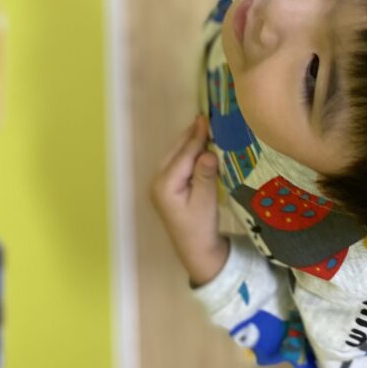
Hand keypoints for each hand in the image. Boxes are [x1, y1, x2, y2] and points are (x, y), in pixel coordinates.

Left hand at [150, 116, 228, 286]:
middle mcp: (158, 181)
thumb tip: (208, 152)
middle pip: (176, 152)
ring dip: (189, 142)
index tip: (206, 119)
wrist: (196, 250)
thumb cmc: (201, 228)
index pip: (183, 156)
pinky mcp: (168, 186)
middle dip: (190, 135)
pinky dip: (188, 152)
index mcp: (165, 185)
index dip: (196, 137)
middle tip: (206, 117)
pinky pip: (178, 162)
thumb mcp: (206, 202)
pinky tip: (200, 145)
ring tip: (204, 126)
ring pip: (175, 155)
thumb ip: (205, 176)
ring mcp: (161, 184)